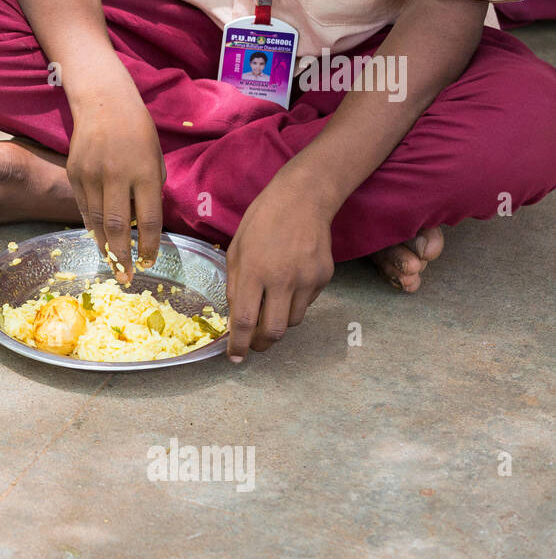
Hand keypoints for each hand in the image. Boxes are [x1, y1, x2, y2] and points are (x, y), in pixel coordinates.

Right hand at [65, 89, 164, 282]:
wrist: (102, 102)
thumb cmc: (137, 130)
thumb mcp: (154, 157)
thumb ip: (150, 189)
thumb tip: (143, 222)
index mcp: (143, 171)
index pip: (149, 219)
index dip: (149, 245)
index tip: (149, 262)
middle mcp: (116, 175)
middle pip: (119, 226)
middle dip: (123, 256)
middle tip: (125, 277)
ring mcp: (91, 175)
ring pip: (97, 221)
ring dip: (105, 246)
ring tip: (112, 263)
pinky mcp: (74, 174)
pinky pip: (84, 207)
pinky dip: (92, 226)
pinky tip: (98, 239)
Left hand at [225, 176, 334, 361]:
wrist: (303, 200)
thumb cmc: (262, 222)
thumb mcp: (236, 251)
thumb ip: (236, 286)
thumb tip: (236, 318)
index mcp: (254, 272)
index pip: (245, 321)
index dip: (239, 345)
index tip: (235, 358)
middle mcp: (282, 280)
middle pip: (274, 332)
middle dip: (262, 345)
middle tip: (254, 345)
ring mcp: (307, 280)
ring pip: (293, 321)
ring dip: (278, 323)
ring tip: (269, 309)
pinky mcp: (324, 278)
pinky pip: (306, 303)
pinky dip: (294, 304)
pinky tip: (288, 284)